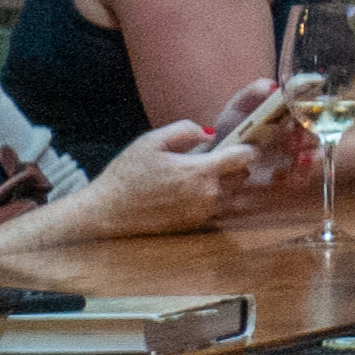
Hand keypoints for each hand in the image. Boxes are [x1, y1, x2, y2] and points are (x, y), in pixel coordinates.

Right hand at [82, 118, 259, 234]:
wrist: (108, 211)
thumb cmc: (127, 174)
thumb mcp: (151, 141)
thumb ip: (185, 130)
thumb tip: (209, 133)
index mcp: (200, 171)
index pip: (243, 157)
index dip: (247, 147)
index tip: (245, 142)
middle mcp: (208, 195)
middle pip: (242, 175)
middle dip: (236, 165)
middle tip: (219, 156)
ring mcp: (203, 212)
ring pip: (233, 193)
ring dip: (228, 182)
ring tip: (205, 173)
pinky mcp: (196, 225)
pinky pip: (219, 208)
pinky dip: (216, 197)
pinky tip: (195, 190)